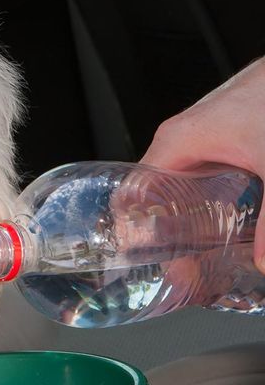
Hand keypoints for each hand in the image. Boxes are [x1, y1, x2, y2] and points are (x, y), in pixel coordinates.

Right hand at [141, 58, 264, 273]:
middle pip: (162, 188)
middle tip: (185, 258)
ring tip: (210, 239)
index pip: (133, 190)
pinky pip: (215, 162)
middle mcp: (188, 130)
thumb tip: (264, 261)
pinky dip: (221, 187)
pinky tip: (239, 205)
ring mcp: (212, 124)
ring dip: (198, 208)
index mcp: (179, 138)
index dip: (137, 230)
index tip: (148, 258)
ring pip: (191, 175)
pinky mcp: (236, 123)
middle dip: (172, 227)